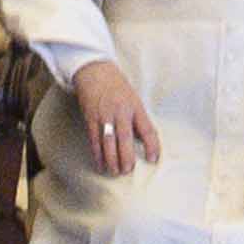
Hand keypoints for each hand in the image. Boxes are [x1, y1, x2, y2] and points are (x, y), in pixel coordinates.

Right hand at [66, 61, 157, 177]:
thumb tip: (144, 142)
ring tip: (116, 171)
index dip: (152, 146)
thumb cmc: (117, 87)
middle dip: (126, 157)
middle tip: (128, 170)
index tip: (153, 159)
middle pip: (125, 139)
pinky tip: (101, 164)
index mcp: (135, 107)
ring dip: (112, 160)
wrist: (95, 72)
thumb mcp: (134, 99)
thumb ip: (138, 119)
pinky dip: (98, 155)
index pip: (147, 129)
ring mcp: (104, 116)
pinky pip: (95, 141)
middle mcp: (120, 112)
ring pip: (108, 143)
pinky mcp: (91, 119)